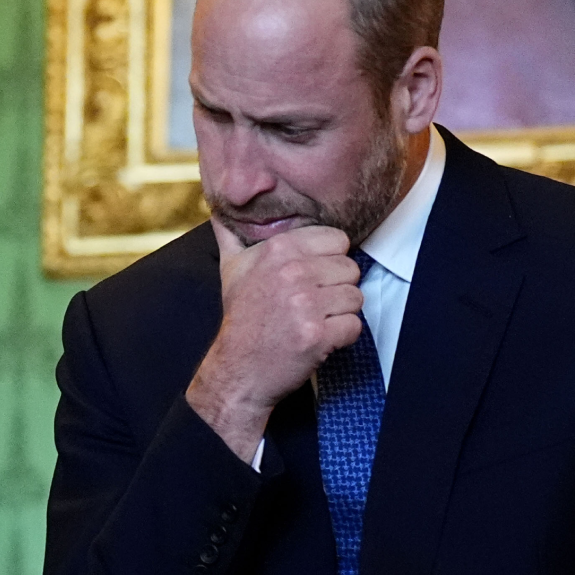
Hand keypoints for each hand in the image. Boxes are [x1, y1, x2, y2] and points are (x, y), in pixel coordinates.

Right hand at [186, 219, 363, 460]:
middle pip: (350, 268)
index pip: (337, 239)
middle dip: (337, 289)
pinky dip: (342, 337)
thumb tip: (218, 205)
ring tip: (315, 321)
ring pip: (355, 298)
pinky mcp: (318, 335)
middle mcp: (293, 273)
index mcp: (278, 250)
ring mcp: (306, 305)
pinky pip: (354, 326)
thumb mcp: (231, 269)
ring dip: (340, 314)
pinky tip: (320, 340)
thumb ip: (230, 234)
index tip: (312, 278)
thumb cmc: (242, 318)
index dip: (329, 261)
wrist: (238, 369)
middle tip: (313, 305)